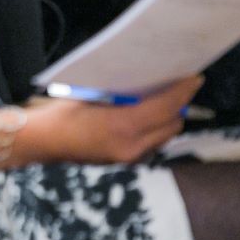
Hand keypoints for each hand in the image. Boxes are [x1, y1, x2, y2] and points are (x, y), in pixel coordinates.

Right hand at [19, 77, 201, 165]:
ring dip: (168, 118)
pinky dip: (155, 129)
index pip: (165, 107)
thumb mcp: (94, 94)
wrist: (45, 141)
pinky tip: (145, 117)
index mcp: (122, 125)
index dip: (182, 91)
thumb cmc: (63, 112)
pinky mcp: (126, 161)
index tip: (194, 78)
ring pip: (165, 135)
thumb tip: (150, 82)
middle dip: (179, 105)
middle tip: (178, 86)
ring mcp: (130, 156)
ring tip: (163, 100)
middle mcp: (132, 145)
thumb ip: (124, 93)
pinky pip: (152, 143)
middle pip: (172, 124)